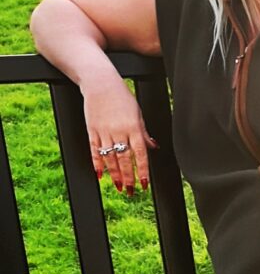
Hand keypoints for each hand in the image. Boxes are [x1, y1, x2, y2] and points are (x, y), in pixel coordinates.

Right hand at [82, 72, 156, 194]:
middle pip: (124, 159)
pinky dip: (96, 163)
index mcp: (133, 127)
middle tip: (130, 191)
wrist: (99, 82)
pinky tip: (100, 175)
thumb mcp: (137, 113)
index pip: (140, 154)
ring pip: (110, 158)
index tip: (144, 184)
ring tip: (118, 187)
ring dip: (114, 174)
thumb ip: (143, 132)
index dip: (142, 171)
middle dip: (128, 177)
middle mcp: (119, 131)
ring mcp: (104, 131)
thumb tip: (153, 147)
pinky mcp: (91, 130)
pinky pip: (94, 150)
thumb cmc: (121, 96)